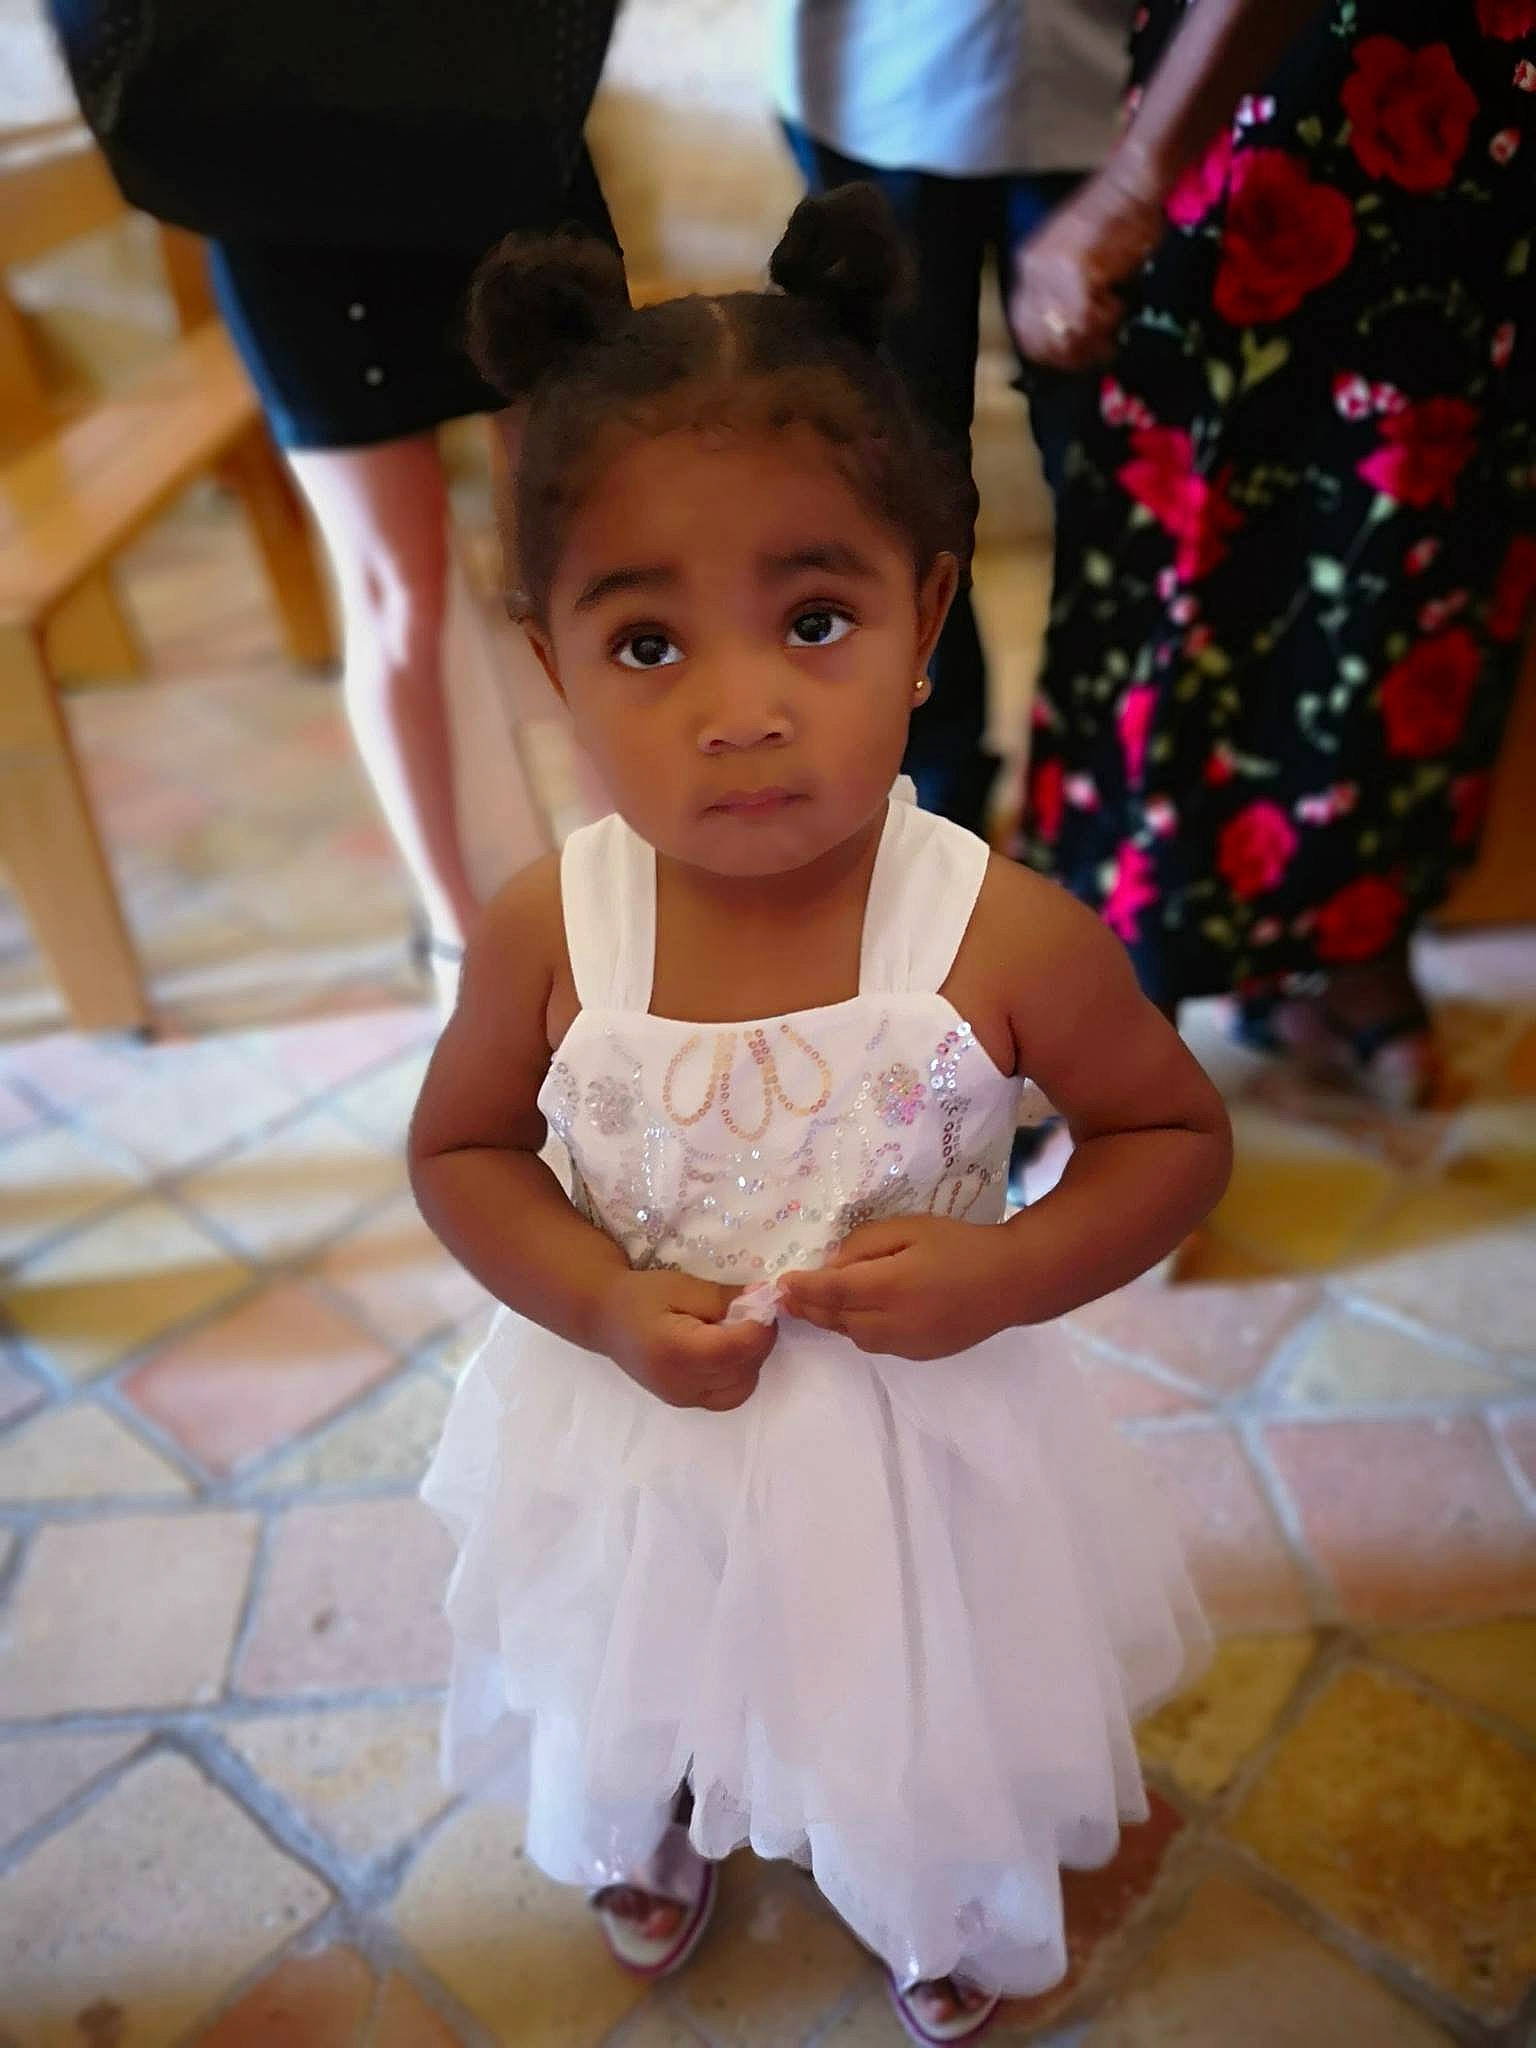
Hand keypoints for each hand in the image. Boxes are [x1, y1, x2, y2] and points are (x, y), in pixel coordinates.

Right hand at [597, 1268, 776, 1410]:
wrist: (604, 1318)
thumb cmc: (640, 1296)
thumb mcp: (682, 1287)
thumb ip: (725, 1298)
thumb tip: (765, 1300)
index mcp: (677, 1351)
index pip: (738, 1348)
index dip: (761, 1326)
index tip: (764, 1300)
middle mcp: (681, 1384)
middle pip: (744, 1370)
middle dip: (758, 1340)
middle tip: (750, 1311)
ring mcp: (682, 1398)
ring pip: (741, 1387)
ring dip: (750, 1359)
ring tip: (736, 1331)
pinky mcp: (683, 1401)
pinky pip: (727, 1395)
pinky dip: (737, 1374)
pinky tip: (726, 1350)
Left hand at [779, 1217, 1021, 1360]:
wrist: (1010, 1281)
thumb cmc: (959, 1245)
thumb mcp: (910, 1228)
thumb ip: (866, 1245)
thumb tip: (833, 1265)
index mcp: (891, 1286)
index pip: (833, 1290)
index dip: (803, 1288)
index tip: (782, 1282)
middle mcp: (893, 1322)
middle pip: (837, 1318)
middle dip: (809, 1306)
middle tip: (787, 1296)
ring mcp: (906, 1344)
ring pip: (853, 1335)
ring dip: (832, 1319)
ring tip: (817, 1303)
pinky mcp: (918, 1354)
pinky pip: (875, 1342)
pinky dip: (858, 1328)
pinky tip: (857, 1312)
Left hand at [1009, 161, 1166, 370]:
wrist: (1132, 182)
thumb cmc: (1116, 215)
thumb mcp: (1075, 252)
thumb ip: (1063, 288)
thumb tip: (1069, 330)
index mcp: (1029, 264)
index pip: (1024, 327)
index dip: (1048, 352)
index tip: (1071, 358)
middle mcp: (1035, 270)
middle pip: (1040, 339)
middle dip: (1071, 354)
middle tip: (1097, 351)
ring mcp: (1054, 272)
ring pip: (1065, 335)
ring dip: (1092, 339)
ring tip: (1111, 328)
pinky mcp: (1078, 273)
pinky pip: (1089, 318)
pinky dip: (1110, 319)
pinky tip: (1121, 304)